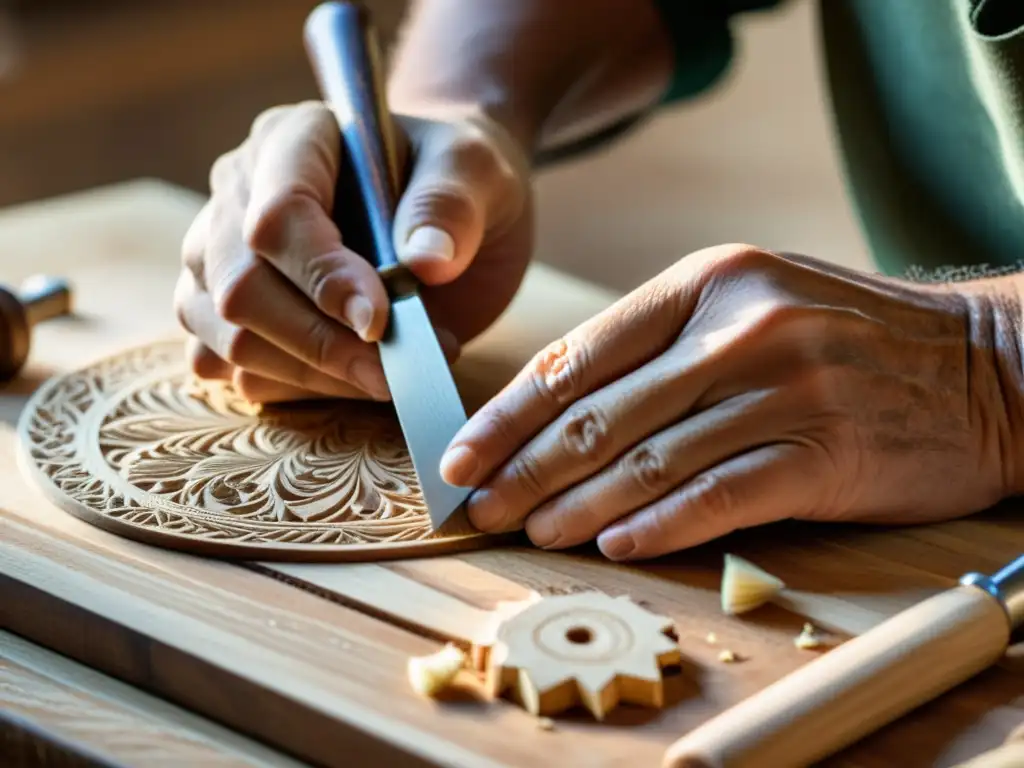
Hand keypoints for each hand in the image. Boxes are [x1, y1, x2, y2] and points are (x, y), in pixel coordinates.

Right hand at [174, 101, 531, 402]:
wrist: (456, 214)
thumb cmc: (462, 183)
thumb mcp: (479, 172)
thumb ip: (451, 205)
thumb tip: (425, 261)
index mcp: (291, 140)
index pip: (277, 216)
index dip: (323, 277)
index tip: (380, 320)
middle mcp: (238, 197)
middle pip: (240, 288)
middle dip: (320, 344)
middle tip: (394, 370)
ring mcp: (222, 261)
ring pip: (228, 340)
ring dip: (314, 375)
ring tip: (393, 370)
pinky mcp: (230, 318)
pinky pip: (238, 374)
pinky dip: (302, 391)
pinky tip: (359, 377)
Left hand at [439, 244, 1016, 559]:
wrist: (983, 366)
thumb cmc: (848, 335)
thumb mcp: (751, 303)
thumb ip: (661, 344)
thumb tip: (556, 406)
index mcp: (708, 283)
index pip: (579, 355)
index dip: (509, 413)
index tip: (465, 454)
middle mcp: (740, 329)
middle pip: (599, 414)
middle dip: (525, 468)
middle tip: (481, 507)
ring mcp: (785, 390)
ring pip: (648, 461)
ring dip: (576, 506)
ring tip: (533, 532)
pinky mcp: (824, 454)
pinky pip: (717, 497)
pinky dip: (658, 526)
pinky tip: (614, 544)